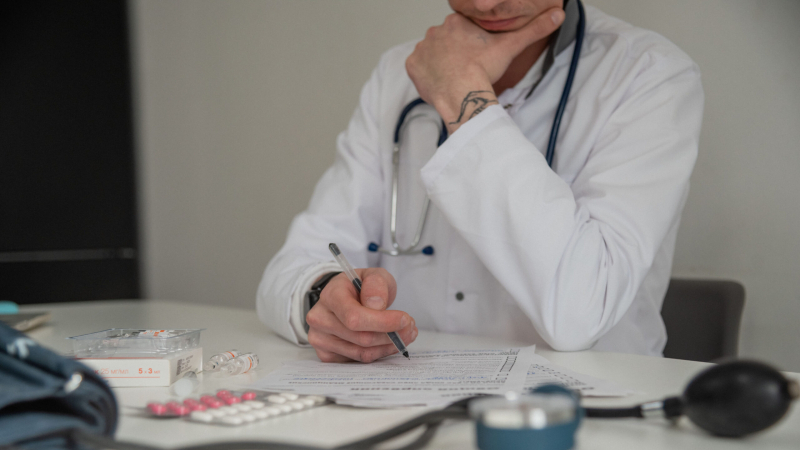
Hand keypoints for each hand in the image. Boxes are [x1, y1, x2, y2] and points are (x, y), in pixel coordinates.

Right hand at [306, 268, 417, 362]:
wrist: (345, 297)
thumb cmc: (360, 287)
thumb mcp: (373, 275)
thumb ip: (376, 285)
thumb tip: (376, 305)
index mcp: (330, 296)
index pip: (355, 317)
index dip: (383, 322)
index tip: (405, 319)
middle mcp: (320, 319)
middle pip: (362, 338)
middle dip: (392, 335)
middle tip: (410, 327)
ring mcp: (320, 339)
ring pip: (363, 353)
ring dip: (389, 346)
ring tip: (405, 334)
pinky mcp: (326, 355)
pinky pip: (359, 360)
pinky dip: (379, 353)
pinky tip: (389, 342)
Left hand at [405, 8, 564, 132]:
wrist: (462, 92)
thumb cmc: (484, 70)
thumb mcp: (511, 46)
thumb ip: (534, 30)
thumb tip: (558, 15)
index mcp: (456, 21)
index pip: (462, 31)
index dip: (470, 45)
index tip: (477, 58)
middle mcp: (435, 30)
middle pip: (446, 42)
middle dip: (454, 55)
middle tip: (466, 70)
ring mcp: (421, 48)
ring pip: (432, 55)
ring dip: (440, 64)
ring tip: (454, 77)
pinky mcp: (412, 65)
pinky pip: (418, 68)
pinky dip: (427, 75)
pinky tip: (440, 82)